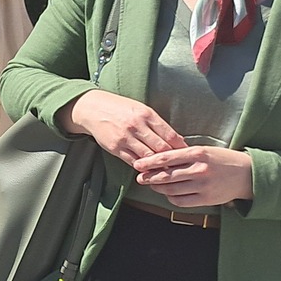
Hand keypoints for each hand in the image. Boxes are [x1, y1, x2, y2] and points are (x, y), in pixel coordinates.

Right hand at [64, 89, 185, 161]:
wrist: (93, 108)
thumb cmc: (121, 108)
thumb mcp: (141, 109)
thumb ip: (157, 124)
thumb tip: (177, 140)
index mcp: (147, 114)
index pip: (170, 134)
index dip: (181, 147)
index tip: (187, 155)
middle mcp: (137, 126)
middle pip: (161, 148)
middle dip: (172, 159)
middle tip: (181, 168)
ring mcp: (126, 138)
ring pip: (148, 157)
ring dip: (159, 167)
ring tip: (167, 173)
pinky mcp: (116, 148)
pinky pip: (133, 161)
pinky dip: (143, 168)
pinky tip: (150, 172)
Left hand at [131, 144, 252, 207]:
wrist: (246, 174)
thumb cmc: (223, 160)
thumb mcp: (205, 150)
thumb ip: (185, 155)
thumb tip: (161, 159)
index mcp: (198, 153)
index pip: (167, 158)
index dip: (150, 162)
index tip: (138, 164)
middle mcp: (200, 170)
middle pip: (167, 175)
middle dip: (150, 177)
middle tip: (140, 177)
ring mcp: (203, 186)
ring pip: (172, 189)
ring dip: (159, 188)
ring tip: (152, 185)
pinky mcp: (206, 199)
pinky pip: (181, 201)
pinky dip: (171, 198)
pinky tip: (168, 193)